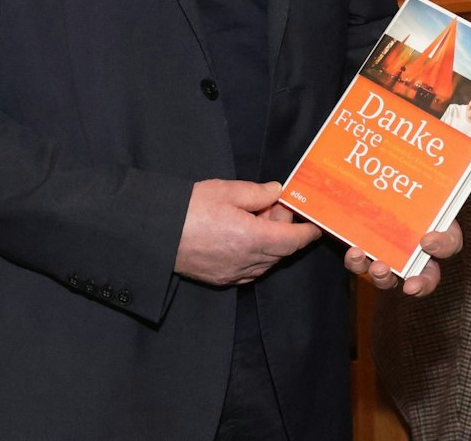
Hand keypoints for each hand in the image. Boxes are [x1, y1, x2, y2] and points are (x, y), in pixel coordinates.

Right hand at [175, 180, 320, 286]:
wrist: (155, 233)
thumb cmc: (188, 209)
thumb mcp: (227, 190)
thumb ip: (258, 193)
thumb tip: (277, 192)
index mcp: (252, 239)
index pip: (293, 240)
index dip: (307, 233)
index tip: (316, 226)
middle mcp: (247, 262)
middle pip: (281, 251)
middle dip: (285, 230)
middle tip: (274, 207)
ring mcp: (233, 274)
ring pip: (266, 262)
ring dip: (270, 243)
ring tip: (255, 219)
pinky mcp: (220, 279)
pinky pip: (250, 271)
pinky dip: (256, 256)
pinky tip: (244, 238)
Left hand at [343, 156, 470, 296]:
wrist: (375, 173)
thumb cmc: (414, 181)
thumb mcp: (437, 174)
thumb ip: (464, 169)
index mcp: (437, 230)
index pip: (449, 246)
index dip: (442, 246)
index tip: (428, 240)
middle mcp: (415, 250)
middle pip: (425, 277)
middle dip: (420, 284)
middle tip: (410, 284)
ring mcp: (388, 254)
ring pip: (390, 278)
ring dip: (383, 278)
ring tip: (376, 266)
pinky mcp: (363, 251)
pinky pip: (360, 265)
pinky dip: (357, 262)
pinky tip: (353, 251)